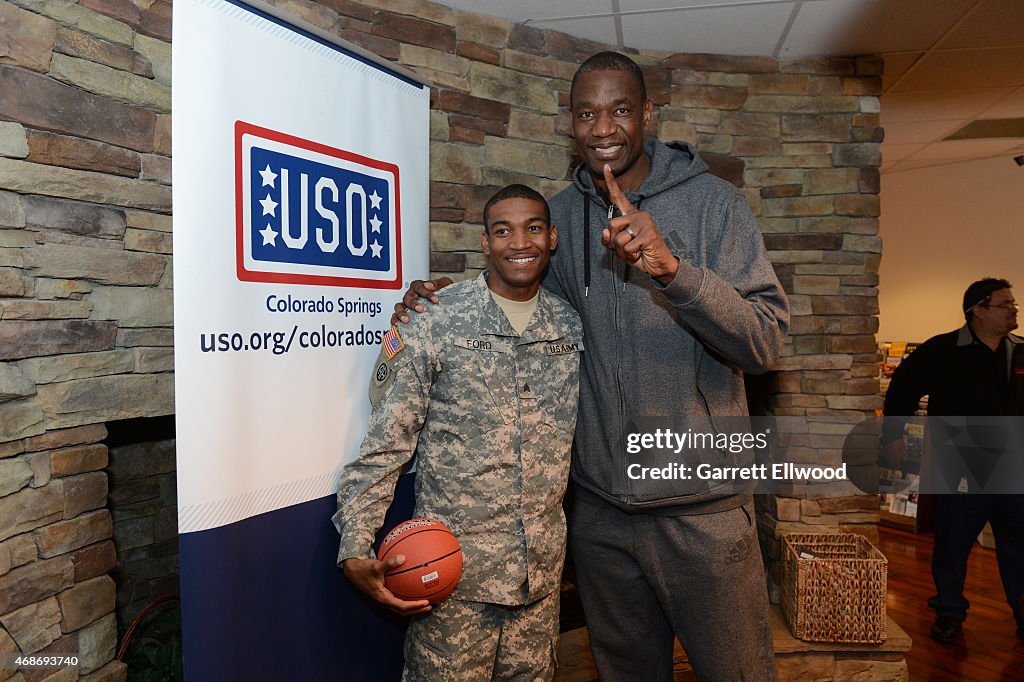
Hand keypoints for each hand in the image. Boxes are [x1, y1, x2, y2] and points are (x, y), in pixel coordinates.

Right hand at [342, 556, 431, 614]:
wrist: (353, 571)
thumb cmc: (364, 569)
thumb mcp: (376, 566)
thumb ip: (389, 563)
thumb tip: (403, 558)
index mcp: (383, 598)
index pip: (402, 606)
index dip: (415, 606)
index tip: (426, 603)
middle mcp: (385, 601)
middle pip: (403, 611)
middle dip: (417, 610)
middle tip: (431, 606)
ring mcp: (384, 598)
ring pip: (401, 606)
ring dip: (413, 606)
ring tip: (426, 601)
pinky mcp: (384, 593)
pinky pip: (398, 598)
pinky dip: (408, 597)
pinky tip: (415, 588)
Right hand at [391, 277, 453, 324]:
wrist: (445, 305)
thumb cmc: (443, 294)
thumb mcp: (444, 285)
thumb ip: (438, 283)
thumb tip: (429, 285)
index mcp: (418, 287)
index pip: (419, 287)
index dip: (426, 293)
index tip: (436, 300)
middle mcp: (410, 295)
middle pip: (408, 297)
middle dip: (413, 303)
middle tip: (421, 309)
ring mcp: (405, 306)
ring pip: (398, 307)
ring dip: (401, 313)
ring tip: (406, 320)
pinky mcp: (402, 316)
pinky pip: (395, 317)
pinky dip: (395, 321)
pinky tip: (398, 325)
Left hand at [600, 164, 678, 284]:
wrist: (658, 265)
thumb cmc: (640, 254)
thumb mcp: (620, 248)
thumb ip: (609, 240)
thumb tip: (605, 231)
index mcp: (630, 216)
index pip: (618, 197)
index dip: (611, 183)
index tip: (605, 167)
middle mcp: (638, 215)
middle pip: (611, 225)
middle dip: (613, 243)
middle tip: (626, 249)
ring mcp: (645, 223)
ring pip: (618, 239)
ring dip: (622, 252)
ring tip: (634, 252)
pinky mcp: (649, 233)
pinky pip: (627, 247)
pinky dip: (630, 255)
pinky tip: (640, 253)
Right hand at [880, 439, 906, 469]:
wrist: (893, 436)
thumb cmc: (899, 441)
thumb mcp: (903, 447)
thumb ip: (903, 454)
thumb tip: (903, 459)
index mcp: (895, 453)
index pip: (896, 462)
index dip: (897, 465)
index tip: (899, 467)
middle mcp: (890, 454)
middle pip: (891, 462)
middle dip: (893, 465)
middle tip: (894, 467)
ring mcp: (887, 451)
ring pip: (887, 459)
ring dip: (889, 462)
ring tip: (891, 464)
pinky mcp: (884, 449)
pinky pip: (885, 455)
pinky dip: (886, 458)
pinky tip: (888, 459)